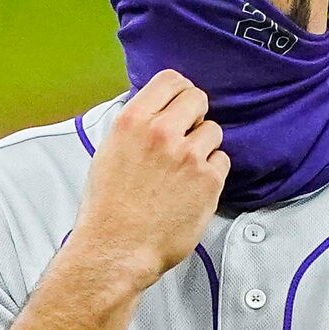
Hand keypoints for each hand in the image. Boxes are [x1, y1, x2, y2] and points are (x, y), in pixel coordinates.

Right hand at [67, 71, 227, 284]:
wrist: (115, 249)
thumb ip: (135, 127)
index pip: (171, 80)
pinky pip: (222, 161)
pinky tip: (191, 188)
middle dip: (194, 115)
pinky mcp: (208, 180)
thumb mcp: (108, 153)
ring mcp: (188, 156)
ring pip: (213, 131)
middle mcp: (161, 133)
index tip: (179, 103)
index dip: (178, 91)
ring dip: (203, 147)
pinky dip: (211, 173)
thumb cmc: (107, 208)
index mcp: (132, 122)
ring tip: (184, 170)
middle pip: (197, 98)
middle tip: (185, 135)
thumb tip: (156, 111)